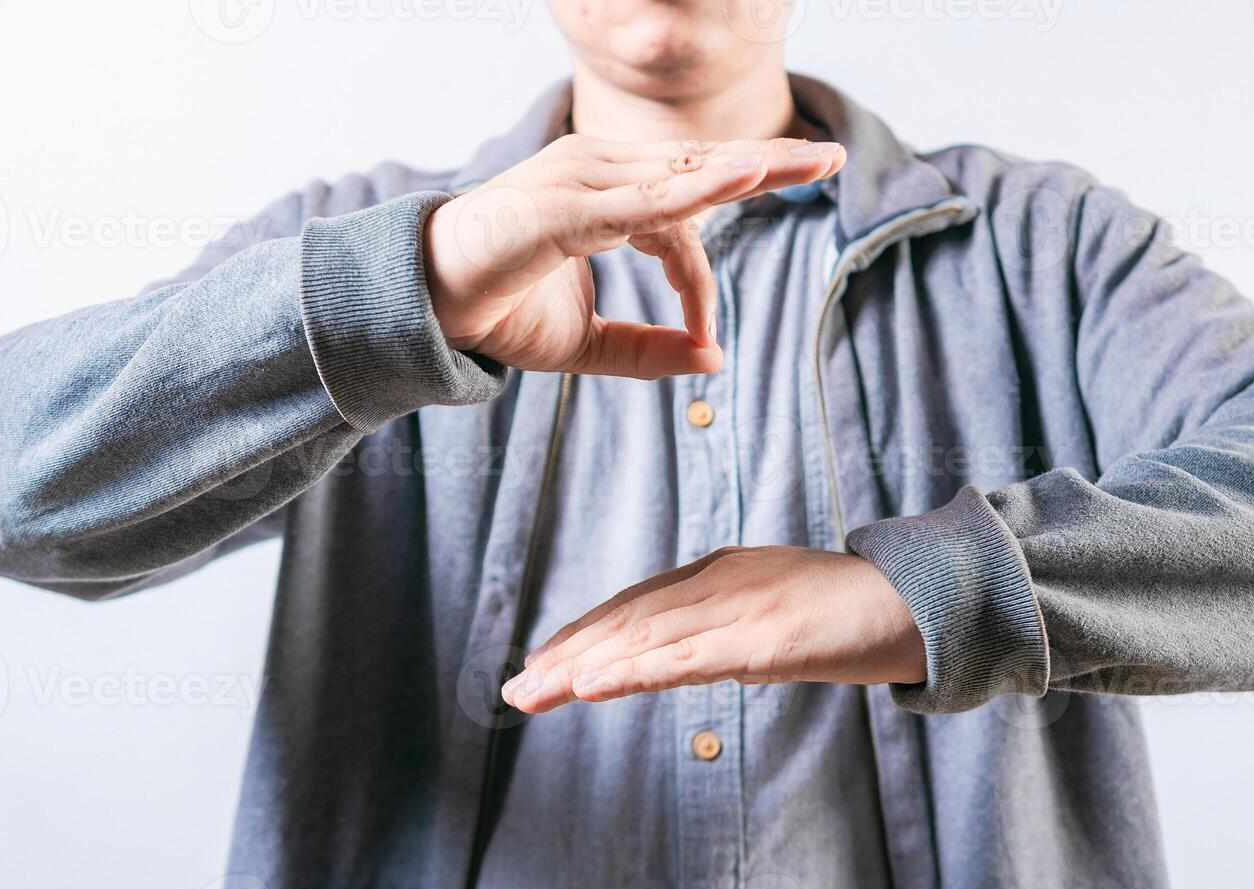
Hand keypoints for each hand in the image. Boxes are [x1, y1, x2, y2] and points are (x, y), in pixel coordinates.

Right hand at [424, 134, 844, 378]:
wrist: (422, 309)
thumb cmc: (497, 311)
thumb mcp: (587, 345)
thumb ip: (646, 350)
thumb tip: (714, 364)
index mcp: (605, 197)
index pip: (683, 217)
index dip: (702, 280)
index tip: (705, 339)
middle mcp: (598, 174)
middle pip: (698, 166)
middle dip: (769, 165)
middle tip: (830, 159)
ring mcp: (581, 181)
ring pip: (681, 174)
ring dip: (747, 170)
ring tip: (807, 164)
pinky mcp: (565, 205)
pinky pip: (644, 198)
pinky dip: (695, 190)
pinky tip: (744, 178)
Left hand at [500, 546, 925, 712]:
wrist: (921, 601)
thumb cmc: (851, 611)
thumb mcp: (776, 613)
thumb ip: (728, 628)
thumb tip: (686, 659)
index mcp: (722, 572)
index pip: (636, 603)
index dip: (584, 633)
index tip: (542, 663)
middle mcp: (720, 582)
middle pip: (627, 620)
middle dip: (566, 655)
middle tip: (515, 689)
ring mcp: (742, 607)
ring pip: (645, 639)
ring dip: (582, 668)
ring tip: (533, 692)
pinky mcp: (766, 639)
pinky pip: (689, 658)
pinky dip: (635, 671)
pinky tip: (595, 687)